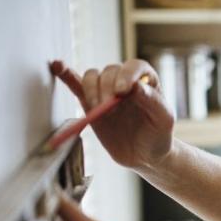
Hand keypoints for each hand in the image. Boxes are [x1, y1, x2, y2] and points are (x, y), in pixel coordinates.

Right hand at [50, 59, 174, 169]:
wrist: (143, 155)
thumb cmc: (158, 135)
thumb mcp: (164, 120)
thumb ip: (153, 102)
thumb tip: (135, 86)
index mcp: (146, 79)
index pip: (134, 66)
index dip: (126, 75)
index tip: (122, 92)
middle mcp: (124, 79)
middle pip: (109, 71)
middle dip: (106, 88)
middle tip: (108, 107)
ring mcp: (105, 90)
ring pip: (92, 76)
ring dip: (91, 89)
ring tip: (98, 109)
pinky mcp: (90, 101)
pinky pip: (76, 83)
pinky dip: (66, 74)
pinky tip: (57, 65)